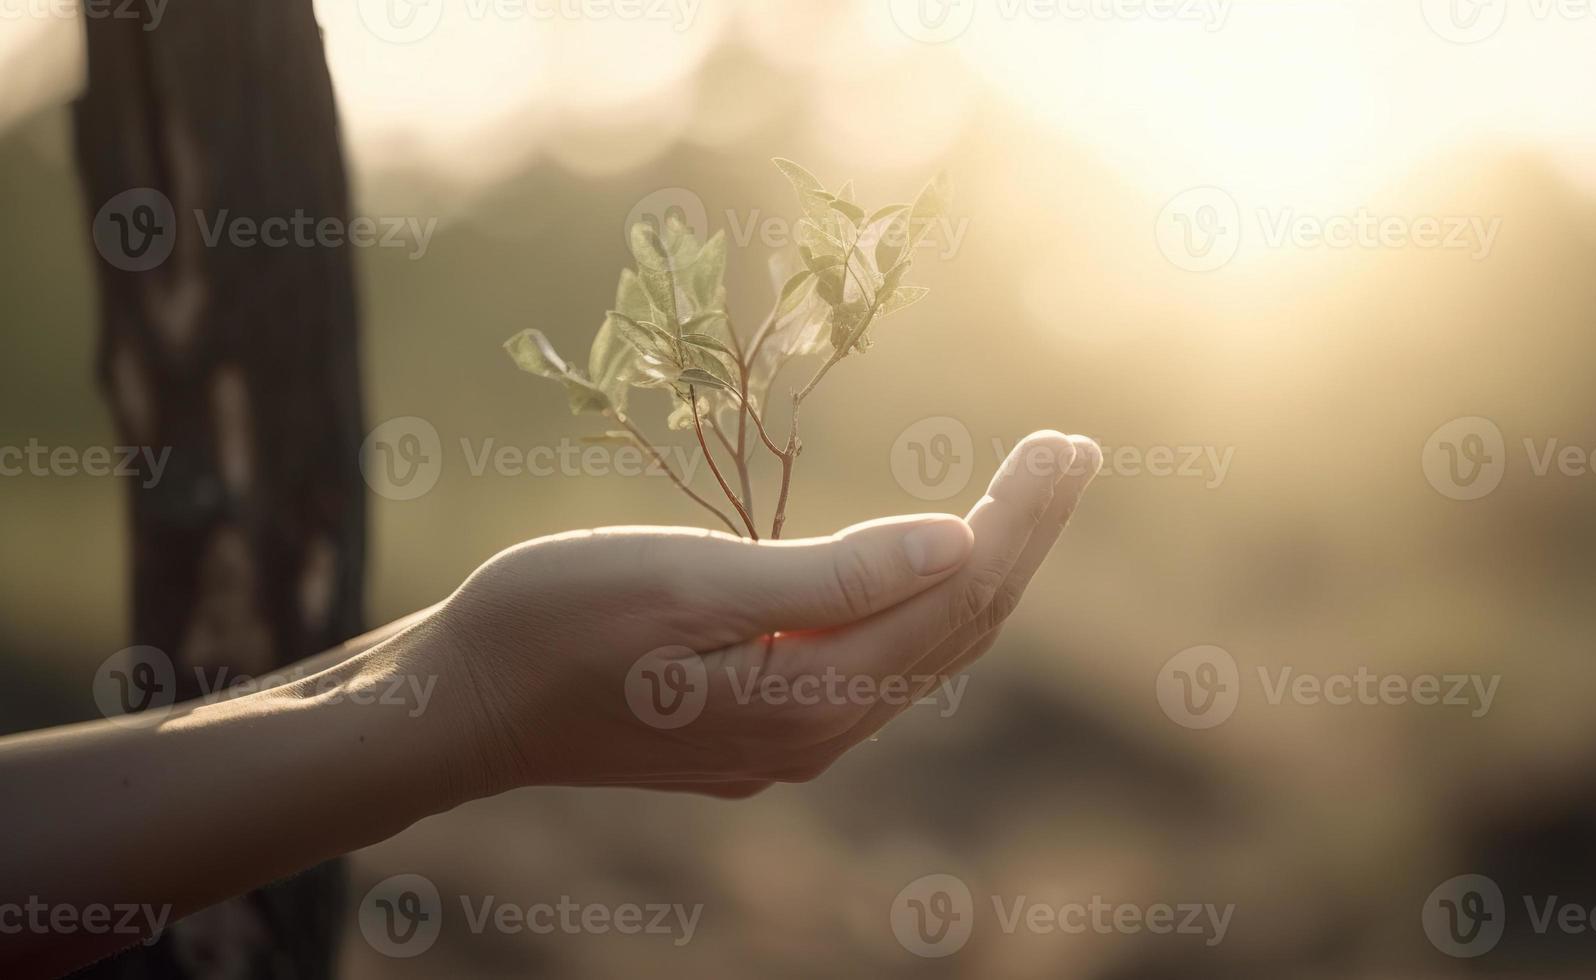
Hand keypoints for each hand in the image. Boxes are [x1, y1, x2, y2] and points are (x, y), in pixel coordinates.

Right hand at [421, 430, 1100, 799]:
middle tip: (1073, 450)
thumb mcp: (685, 583)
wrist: (461, 706)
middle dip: (1022, 538)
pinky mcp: (765, 727)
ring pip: (922, 650)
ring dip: (983, 568)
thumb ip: (828, 575)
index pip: (957, 599)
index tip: (1066, 444)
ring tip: (1028, 492)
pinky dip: (925, 602)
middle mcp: (817, 733)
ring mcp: (791, 739)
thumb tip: (959, 541)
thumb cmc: (552, 622)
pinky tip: (937, 562)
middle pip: (955, 629)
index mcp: (807, 698)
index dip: (1021, 520)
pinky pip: (877, 662)